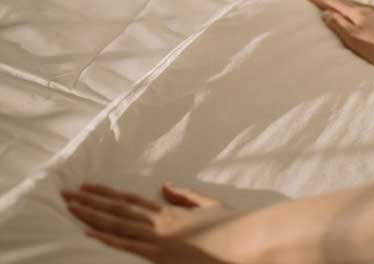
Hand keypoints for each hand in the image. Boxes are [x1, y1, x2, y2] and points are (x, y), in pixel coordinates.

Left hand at [62, 182, 236, 262]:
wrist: (243, 239)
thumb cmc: (230, 227)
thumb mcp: (208, 206)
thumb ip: (185, 196)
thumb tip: (165, 185)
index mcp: (169, 212)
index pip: (131, 201)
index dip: (108, 195)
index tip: (88, 188)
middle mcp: (159, 221)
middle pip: (117, 209)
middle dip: (90, 202)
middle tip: (65, 194)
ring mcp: (158, 236)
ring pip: (118, 223)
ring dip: (91, 215)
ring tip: (70, 207)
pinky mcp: (160, 252)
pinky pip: (127, 244)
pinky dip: (107, 237)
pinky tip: (88, 232)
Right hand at [300, 0, 373, 68]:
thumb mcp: (354, 38)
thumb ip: (338, 25)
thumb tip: (325, 14)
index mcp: (355, 13)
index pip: (331, 2)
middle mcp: (363, 10)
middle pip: (339, 1)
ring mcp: (371, 15)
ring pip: (347, 6)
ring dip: (334, 3)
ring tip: (323, 2)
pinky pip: (354, 12)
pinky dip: (344, 10)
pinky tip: (345, 14)